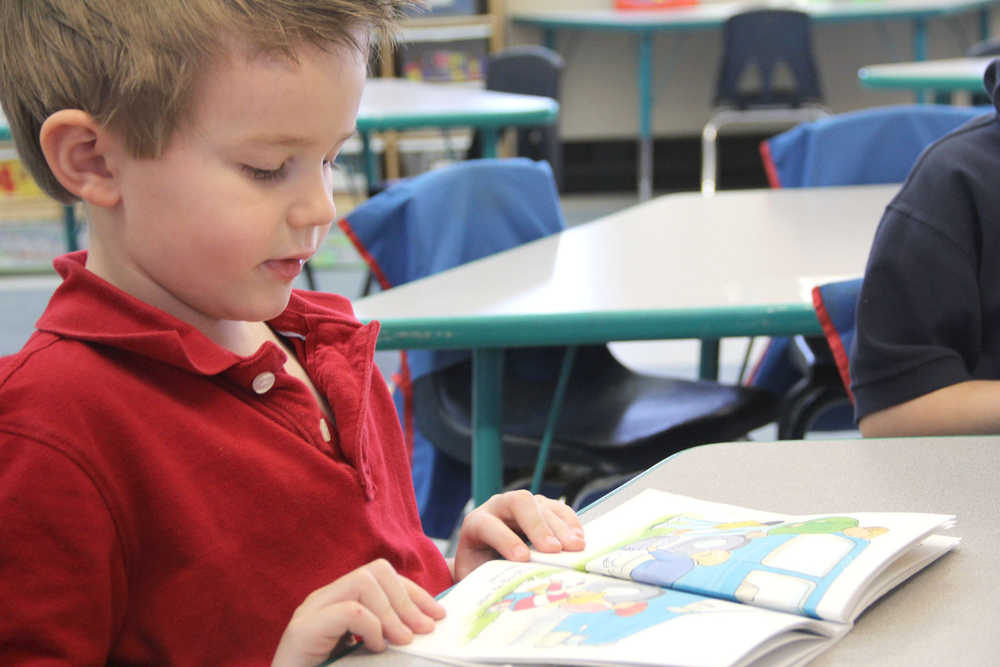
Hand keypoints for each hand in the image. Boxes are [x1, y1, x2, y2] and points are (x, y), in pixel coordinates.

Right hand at [271, 559, 444, 666]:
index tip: (438, 616)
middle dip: (407, 598)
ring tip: (402, 641)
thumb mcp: (365, 654)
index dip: (415, 593)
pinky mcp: (302, 630)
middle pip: (376, 571)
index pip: (383, 576)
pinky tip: (374, 648)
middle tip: (424, 630)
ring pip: (363, 582)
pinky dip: (371, 627)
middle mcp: (323, 599)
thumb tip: (426, 626)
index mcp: (340, 601)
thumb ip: (386, 636)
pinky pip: (349, 610)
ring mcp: (310, 612)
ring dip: (391, 612)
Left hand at [452, 490, 585, 581]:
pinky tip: (578, 540)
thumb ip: (489, 580)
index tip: (522, 558)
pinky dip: (570, 523)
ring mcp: (522, 504)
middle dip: (538, 526)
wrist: (484, 556)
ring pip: (542, 505)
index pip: (489, 525)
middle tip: (554, 550)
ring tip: (575, 548)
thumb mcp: (477, 575)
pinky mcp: (541, 507)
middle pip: (520, 503)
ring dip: (560, 527)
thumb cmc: (480, 568)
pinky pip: (559, 509)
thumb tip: (509, 596)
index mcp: (476, 523)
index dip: (506, 540)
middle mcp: (499, 507)